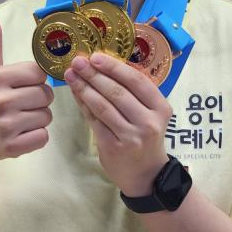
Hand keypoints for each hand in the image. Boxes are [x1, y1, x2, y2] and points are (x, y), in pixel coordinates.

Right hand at [0, 10, 53, 162]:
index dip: (35, 80)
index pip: (39, 73)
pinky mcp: (11, 147)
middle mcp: (1, 100)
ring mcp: (6, 125)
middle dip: (38, 99)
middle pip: (46, 95)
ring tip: (18, 118)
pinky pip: (43, 137)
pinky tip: (19, 133)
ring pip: (47, 116)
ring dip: (38, 118)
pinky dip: (36, 137)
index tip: (21, 85)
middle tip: (20, 103)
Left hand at [64, 52, 171, 195]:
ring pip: (103, 106)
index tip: (95, 56)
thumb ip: (133, 93)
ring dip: (84, 88)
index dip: (114, 67)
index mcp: (160, 108)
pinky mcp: (113, 147)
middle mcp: (148, 122)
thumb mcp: (150, 113)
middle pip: (117, 92)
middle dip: (94, 74)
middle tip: (77, 62)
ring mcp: (130, 136)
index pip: (136, 81)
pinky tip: (75, 93)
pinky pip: (94, 120)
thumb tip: (102, 66)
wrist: (147, 175)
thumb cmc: (145, 136)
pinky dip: (83, 105)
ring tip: (71, 75)